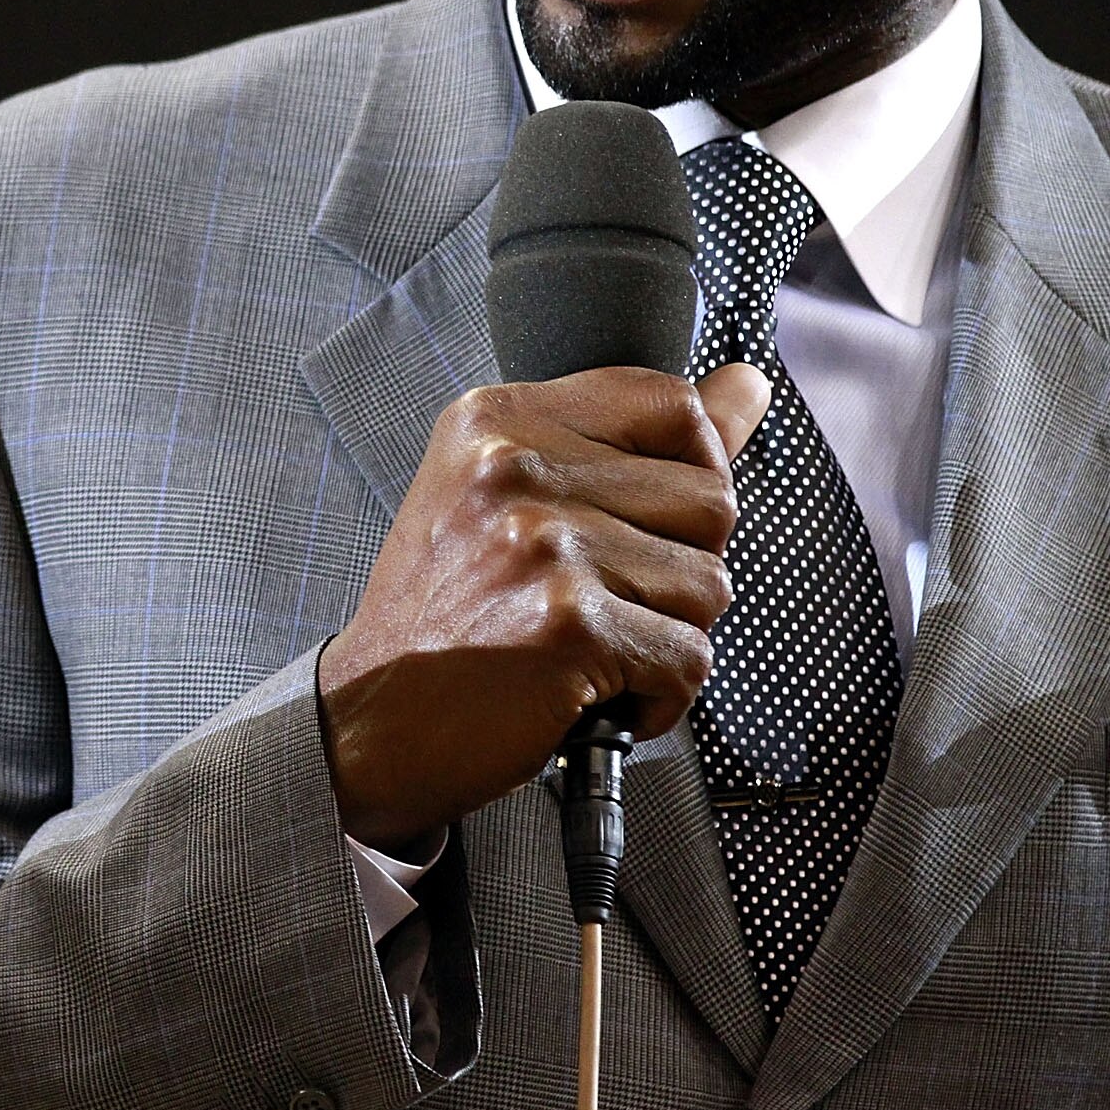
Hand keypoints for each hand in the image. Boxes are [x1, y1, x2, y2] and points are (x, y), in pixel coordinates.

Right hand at [316, 364, 771, 849]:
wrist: (362, 724)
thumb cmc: (439, 620)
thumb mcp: (509, 500)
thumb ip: (634, 443)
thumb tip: (747, 385)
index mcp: (497, 421)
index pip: (671, 404)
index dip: (692, 471)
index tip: (644, 522)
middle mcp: (515, 468)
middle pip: (711, 500)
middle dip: (677, 570)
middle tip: (595, 601)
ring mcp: (542, 543)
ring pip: (709, 586)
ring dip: (664, 638)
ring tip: (585, 651)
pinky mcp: (569, 625)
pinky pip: (688, 660)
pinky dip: (654, 699)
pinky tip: (588, 696)